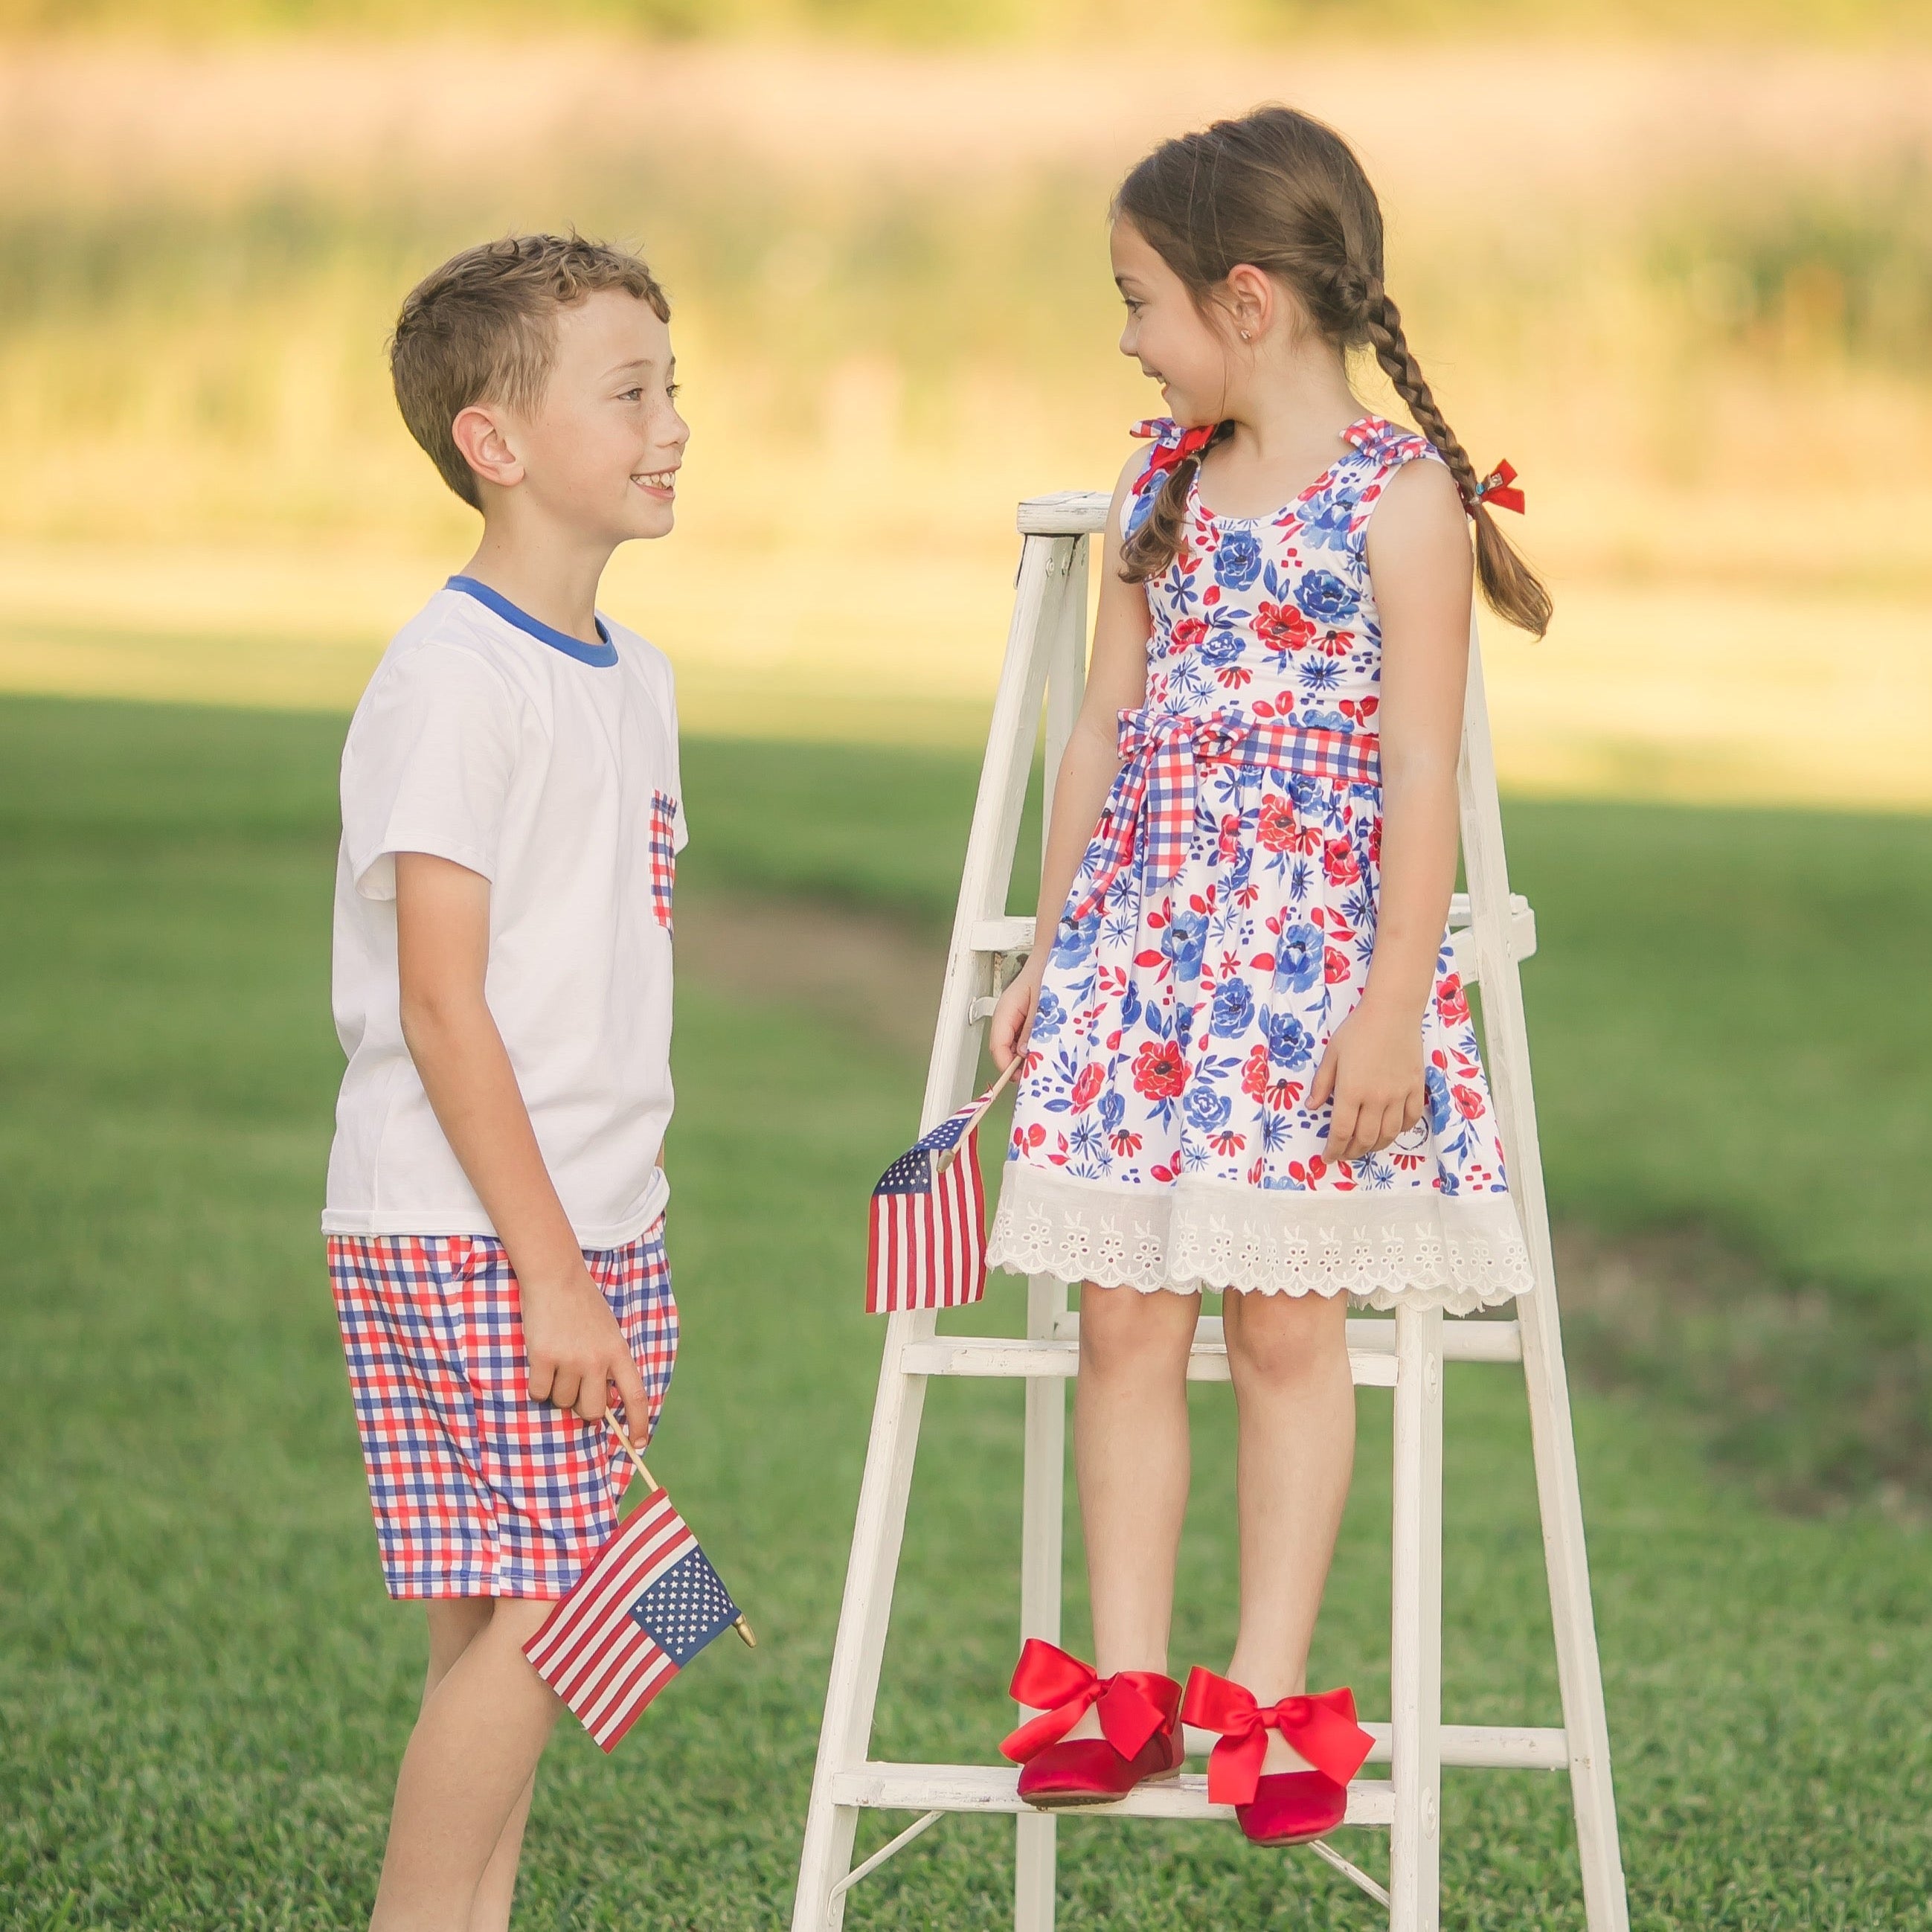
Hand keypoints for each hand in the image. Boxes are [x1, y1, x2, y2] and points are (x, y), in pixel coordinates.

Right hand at [520, 1261, 651, 1440]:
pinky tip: (541, 1359)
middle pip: (593, 1411)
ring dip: (557, 1391)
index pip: (636, 1396)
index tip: (639, 1443)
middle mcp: (597, 1360)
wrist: (556, 1277)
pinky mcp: (543, 1358)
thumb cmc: (582, 1306)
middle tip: (576, 1387)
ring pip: (563, 1402)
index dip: (639, 1423)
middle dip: (584, 1408)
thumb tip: (604, 1403)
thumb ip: (609, 1364)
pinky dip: (537, 1384)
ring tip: (557, 1360)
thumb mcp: (608, 1332)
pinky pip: (539, 1393)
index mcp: (618, 1352)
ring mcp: (570, 1360)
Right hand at [988, 958, 1044, 1070]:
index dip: (1007, 1066)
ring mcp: (1018, 1018)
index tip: (1023, 1079)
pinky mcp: (1028, 1019)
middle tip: (1039, 1074)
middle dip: (1019, 1065)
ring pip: (1016, 1046)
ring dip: (1029, 1056)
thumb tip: (1024, 1054)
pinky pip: (1026, 1039)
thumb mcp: (1045, 1003)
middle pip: (1005, 1050)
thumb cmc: (1051, 971)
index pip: (997, 1046)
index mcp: (1006, 1010)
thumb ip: (1033, 1029)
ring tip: (1048, 1061)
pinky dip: (1035, 1047)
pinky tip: (1050, 1049)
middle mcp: (1008, 1016)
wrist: (1061, 953)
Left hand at [1308, 998, 1425, 1162]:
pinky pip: (1411, 1118)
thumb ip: (1322, 1083)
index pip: (1340, 1131)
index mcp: (1351, 1091)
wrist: (1392, 1013)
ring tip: (1365, 1148)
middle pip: (1365, 1138)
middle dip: (1352, 1152)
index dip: (1333, 1149)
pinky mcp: (1416, 1088)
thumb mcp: (1332, 1055)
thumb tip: (1311, 1107)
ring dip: (1376, 1146)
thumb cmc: (1357, 1030)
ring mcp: (1399, 1095)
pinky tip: (1391, 1130)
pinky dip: (1401, 1130)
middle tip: (1344, 1155)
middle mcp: (1376, 1099)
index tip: (1328, 1157)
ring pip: (1389, 1134)